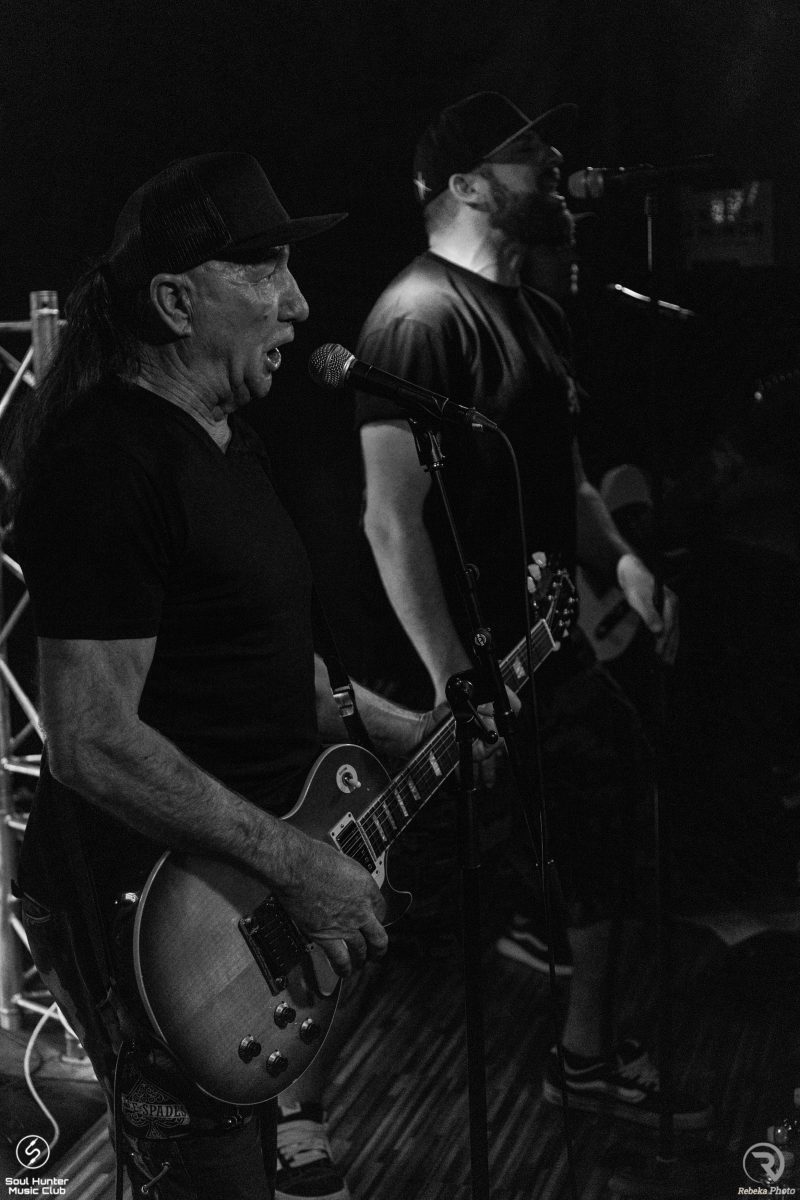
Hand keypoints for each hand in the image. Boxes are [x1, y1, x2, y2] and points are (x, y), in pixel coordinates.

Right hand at [274, 839, 386, 976]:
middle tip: (378, 951)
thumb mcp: (342, 861)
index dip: (378, 917)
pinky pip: (340, 958)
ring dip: (363, 959)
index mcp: (366, 887)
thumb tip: (344, 882)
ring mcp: (345, 926)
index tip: (373, 920)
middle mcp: (361, 910)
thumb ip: (347, 878)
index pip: (381, 908)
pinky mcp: (326, 936)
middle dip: (380, 947)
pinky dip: (343, 968)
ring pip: (362, 951)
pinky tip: (343, 972)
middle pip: (379, 936)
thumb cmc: (313, 858)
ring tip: (361, 964)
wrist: (296, 868)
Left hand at [616, 553, 679, 663]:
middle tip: (666, 665)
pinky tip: (664, 649)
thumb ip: (649, 615)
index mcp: (670, 602)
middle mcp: (673, 606)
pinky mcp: (666, 611)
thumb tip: (658, 631)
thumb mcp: (639, 599)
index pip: (669, 627)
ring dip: (671, 647)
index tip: (660, 655)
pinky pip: (669, 628)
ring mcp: (671, 608)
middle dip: (670, 649)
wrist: (633, 572)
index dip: (664, 642)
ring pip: (673, 631)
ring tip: (668, 662)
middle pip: (674, 631)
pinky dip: (667, 640)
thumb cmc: (635, 585)